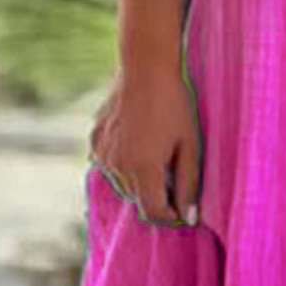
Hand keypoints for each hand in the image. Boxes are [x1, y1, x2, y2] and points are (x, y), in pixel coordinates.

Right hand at [88, 66, 203, 228]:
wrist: (145, 68)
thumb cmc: (174, 105)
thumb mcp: (190, 145)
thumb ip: (188, 184)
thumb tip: (188, 217)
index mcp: (143, 168)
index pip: (153, 213)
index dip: (170, 215)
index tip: (183, 205)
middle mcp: (118, 165)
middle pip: (139, 199)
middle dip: (157, 194)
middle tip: (174, 167)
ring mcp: (103, 154)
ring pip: (124, 183)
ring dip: (140, 178)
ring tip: (156, 148)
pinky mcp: (95, 142)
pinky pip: (111, 165)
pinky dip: (124, 162)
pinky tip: (138, 139)